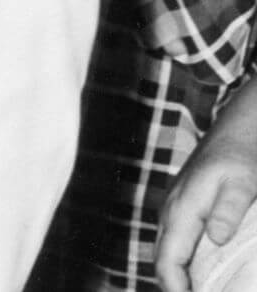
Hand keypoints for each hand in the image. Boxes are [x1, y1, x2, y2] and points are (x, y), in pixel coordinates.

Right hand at [157, 133, 256, 291]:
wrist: (234, 129)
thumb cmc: (240, 155)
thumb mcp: (243, 182)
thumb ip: (228, 209)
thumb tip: (216, 238)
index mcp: (182, 209)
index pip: (168, 260)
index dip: (176, 290)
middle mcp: (170, 212)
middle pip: (162, 260)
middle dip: (174, 288)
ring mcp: (173, 209)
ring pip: (166, 252)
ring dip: (177, 277)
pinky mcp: (182, 208)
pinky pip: (174, 243)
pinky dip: (182, 264)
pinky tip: (200, 275)